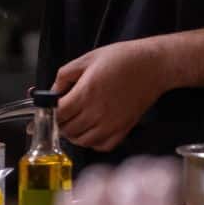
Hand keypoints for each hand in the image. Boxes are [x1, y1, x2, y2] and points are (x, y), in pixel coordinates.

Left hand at [52, 39, 172, 152]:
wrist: (153, 65)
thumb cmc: (123, 58)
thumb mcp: (88, 58)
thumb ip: (65, 75)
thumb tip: (53, 91)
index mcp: (86, 93)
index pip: (58, 114)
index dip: (50, 111)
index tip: (50, 107)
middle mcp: (97, 113)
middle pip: (67, 130)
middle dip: (60, 122)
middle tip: (62, 112)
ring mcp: (111, 124)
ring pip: (81, 141)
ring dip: (74, 134)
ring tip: (76, 120)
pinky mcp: (123, 130)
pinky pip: (101, 146)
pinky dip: (92, 142)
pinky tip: (92, 129)